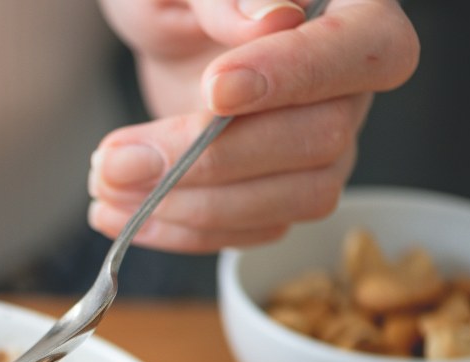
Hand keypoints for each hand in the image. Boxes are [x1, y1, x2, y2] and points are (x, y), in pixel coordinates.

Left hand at [90, 0, 417, 250]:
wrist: (167, 21)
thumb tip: (271, 18)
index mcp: (352, 9)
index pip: (364, 49)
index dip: (295, 76)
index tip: (214, 88)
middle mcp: (352, 83)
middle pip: (323, 138)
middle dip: (213, 159)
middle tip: (118, 159)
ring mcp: (325, 141)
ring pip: (297, 197)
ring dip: (193, 206)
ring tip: (105, 186)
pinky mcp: (285, 187)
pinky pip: (256, 228)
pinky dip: (184, 230)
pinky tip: (120, 212)